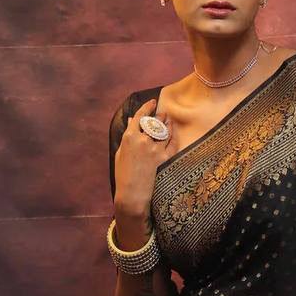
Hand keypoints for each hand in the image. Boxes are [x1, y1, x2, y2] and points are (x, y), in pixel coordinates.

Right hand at [112, 97, 179, 214]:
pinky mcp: (162, 158)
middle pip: (154, 122)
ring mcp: (153, 149)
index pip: (139, 116)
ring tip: (170, 120)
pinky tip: (174, 133)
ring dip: (168, 124)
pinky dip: (173, 137)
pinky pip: (171, 144)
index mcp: (129, 137)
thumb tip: (131, 120)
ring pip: (164, 131)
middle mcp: (142, 140)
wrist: (131, 193)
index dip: (147, 107)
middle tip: (164, 112)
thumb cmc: (123, 174)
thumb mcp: (121, 152)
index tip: (152, 102)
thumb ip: (127, 135)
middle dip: (160, 115)